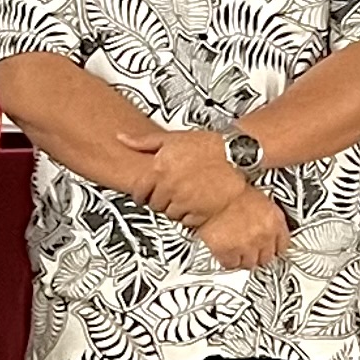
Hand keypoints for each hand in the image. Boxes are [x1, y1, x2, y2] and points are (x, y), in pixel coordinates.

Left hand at [113, 129, 251, 225]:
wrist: (237, 155)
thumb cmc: (209, 146)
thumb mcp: (172, 138)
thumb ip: (144, 141)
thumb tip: (122, 138)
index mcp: (159, 169)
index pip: (139, 192)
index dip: (144, 193)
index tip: (148, 193)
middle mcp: (169, 187)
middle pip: (155, 205)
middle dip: (161, 199)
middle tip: (172, 192)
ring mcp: (185, 201)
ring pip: (170, 214)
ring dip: (176, 207)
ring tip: (187, 194)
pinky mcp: (200, 212)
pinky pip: (188, 221)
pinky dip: (191, 214)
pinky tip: (198, 201)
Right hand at [193, 187, 289, 270]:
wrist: (214, 194)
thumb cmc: (230, 190)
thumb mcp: (256, 198)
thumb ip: (263, 215)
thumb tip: (260, 222)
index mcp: (275, 220)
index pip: (283, 243)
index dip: (274, 247)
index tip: (269, 248)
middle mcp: (264, 235)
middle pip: (267, 257)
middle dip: (258, 255)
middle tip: (249, 250)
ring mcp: (248, 246)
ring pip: (249, 263)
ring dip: (242, 259)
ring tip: (235, 252)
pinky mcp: (230, 253)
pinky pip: (231, 264)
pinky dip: (227, 260)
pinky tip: (224, 253)